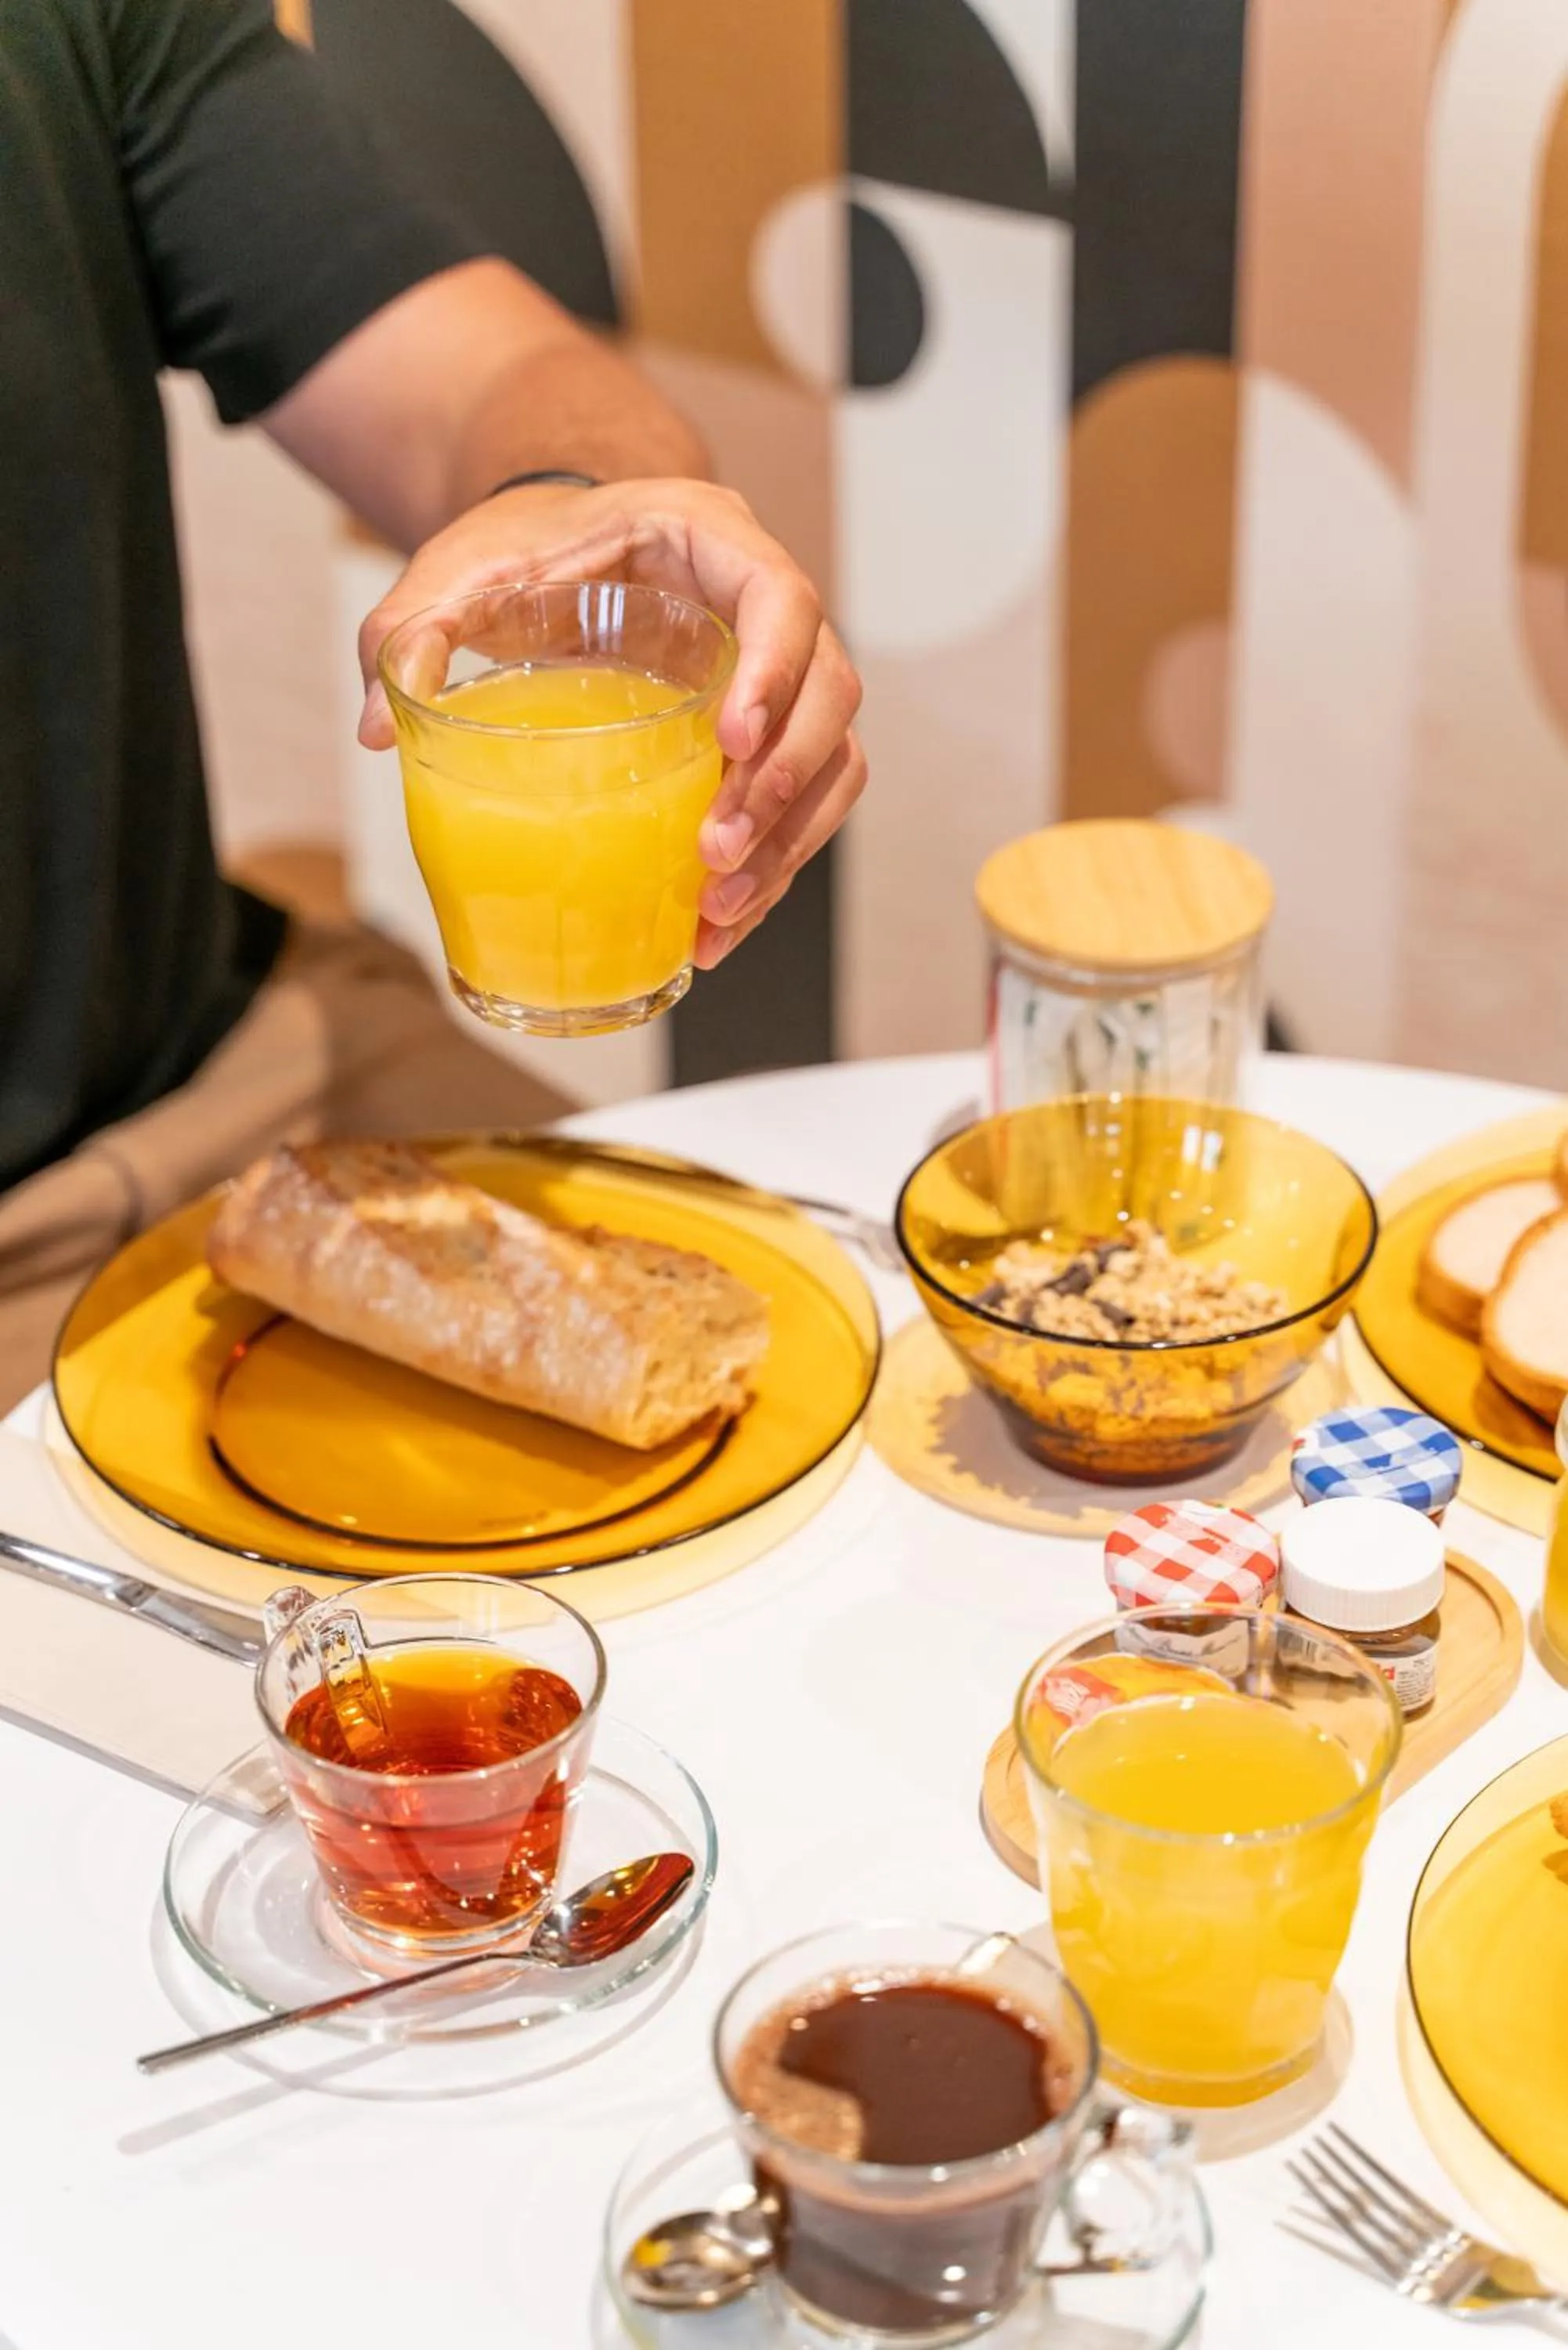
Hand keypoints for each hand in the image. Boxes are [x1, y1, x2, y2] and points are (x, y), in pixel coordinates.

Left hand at [356, 479, 864, 965]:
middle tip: (716, 851)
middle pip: (831, 693)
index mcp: (711, 539)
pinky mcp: (770, 735)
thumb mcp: (465, 566)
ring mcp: (780, 675)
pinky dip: (774, 869)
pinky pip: (807, 806)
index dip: (775, 671)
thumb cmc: (530, 546)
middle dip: (784, 784)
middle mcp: (765, 604)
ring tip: (717, 910)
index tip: (732, 739)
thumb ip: (413, 625)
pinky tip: (718, 926)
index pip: (783, 596)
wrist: (563, 548)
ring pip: (835, 760)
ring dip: (791, 844)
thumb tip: (378, 721)